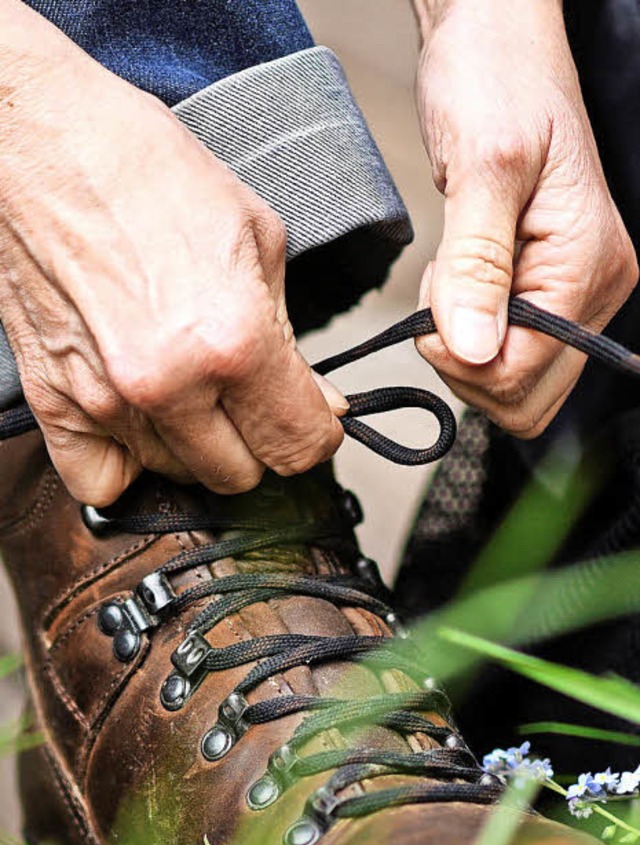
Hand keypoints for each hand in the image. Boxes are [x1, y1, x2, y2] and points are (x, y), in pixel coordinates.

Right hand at [0, 6, 344, 503]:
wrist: (37, 138)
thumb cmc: (143, 168)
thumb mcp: (255, 235)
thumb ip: (291, 337)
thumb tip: (321, 404)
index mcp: (233, 341)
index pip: (300, 445)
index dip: (314, 430)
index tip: (306, 411)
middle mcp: (168, 385)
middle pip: (241, 475)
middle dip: (254, 439)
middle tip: (244, 393)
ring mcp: (105, 402)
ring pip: (178, 477)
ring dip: (192, 444)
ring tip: (183, 382)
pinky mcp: (52, 404)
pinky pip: (100, 484)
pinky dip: (125, 465)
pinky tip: (137, 423)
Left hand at [413, 0, 637, 436]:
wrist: (496, 38)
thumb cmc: (496, 81)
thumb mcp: (481, 169)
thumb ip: (476, 267)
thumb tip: (473, 349)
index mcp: (591, 266)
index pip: (524, 374)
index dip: (465, 357)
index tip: (438, 300)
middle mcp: (595, 290)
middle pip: (525, 398)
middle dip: (467, 362)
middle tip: (445, 292)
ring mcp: (574, 293)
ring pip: (514, 384)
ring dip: (465, 348)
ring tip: (455, 275)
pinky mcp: (547, 289)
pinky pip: (508, 350)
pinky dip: (470, 331)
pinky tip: (462, 280)